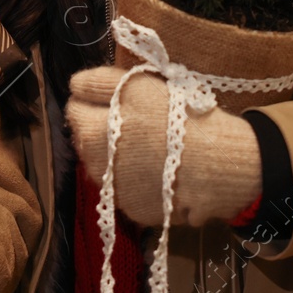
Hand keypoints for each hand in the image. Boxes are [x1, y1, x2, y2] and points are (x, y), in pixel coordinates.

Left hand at [66, 66, 260, 227]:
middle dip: (101, 130)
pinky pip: (124, 189)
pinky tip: (158, 171)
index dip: (94, 101)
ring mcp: (113, 189)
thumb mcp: (140, 83)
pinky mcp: (132, 210)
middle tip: (136, 124)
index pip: (74, 107)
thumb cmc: (182, 114)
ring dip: (114, 157)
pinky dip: (134, 180)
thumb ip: (99, 82)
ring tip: (148, 149)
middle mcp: (95, 162)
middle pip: (85, 139)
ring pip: (102, 166)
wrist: (218, 162)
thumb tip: (75, 87)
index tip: (116, 101)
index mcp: (92, 127)